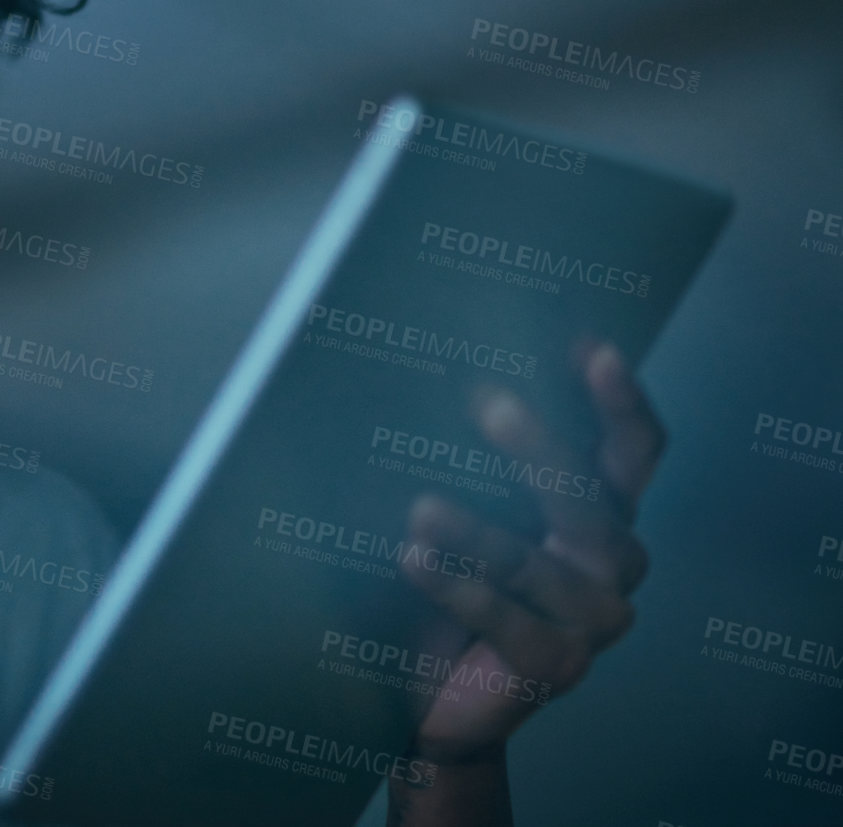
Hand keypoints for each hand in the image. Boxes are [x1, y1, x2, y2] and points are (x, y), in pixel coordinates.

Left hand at [401, 341, 658, 763]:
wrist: (431, 695)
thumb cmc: (451, 584)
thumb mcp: (471, 513)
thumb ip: (477, 463)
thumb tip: (436, 377)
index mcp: (601, 513)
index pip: (634, 453)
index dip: (623, 403)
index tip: (594, 350)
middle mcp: (612, 563)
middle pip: (591, 502)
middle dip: (542, 451)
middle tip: (491, 404)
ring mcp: (593, 620)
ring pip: (538, 564)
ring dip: (478, 532)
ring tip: (420, 507)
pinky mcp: (555, 669)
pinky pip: (506, 620)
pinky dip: (457, 587)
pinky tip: (412, 559)